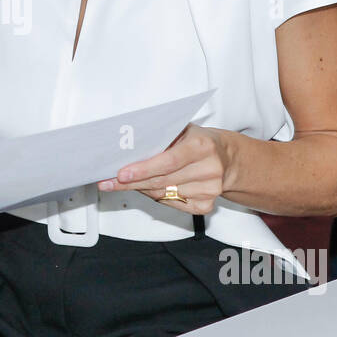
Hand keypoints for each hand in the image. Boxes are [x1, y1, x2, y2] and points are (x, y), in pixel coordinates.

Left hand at [98, 124, 227, 214]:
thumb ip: (160, 137)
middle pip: (161, 181)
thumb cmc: (198, 142)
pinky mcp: (205, 206)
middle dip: (132, 183)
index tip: (122, 174)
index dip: (143, 169)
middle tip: (110, 182)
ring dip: (142, 189)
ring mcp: (209, 190)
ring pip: (162, 194)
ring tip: (128, 181)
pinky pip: (171, 204)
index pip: (167, 161)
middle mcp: (208, 169)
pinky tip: (150, 188)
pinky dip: (156, 196)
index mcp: (202, 146)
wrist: (226, 158)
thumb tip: (128, 147)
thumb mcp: (183, 130)